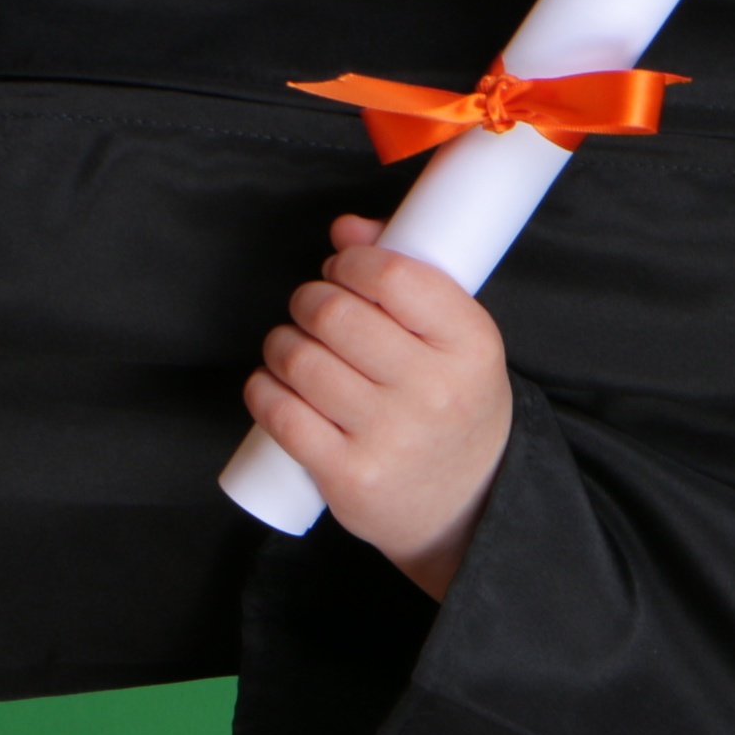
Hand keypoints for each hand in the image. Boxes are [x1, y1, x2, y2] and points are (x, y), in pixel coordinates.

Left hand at [241, 215, 514, 598]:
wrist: (468, 504)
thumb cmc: (454, 406)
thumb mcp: (458, 341)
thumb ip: (408, 276)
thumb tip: (345, 229)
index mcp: (470, 345)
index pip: (394, 276)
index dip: (351, 263)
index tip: (341, 270)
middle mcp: (434, 391)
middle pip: (335, 315)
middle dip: (309, 301)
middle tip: (313, 310)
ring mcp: (390, 437)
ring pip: (299, 360)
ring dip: (281, 344)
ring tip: (295, 350)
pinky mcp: (349, 476)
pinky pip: (280, 412)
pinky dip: (264, 389)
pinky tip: (275, 385)